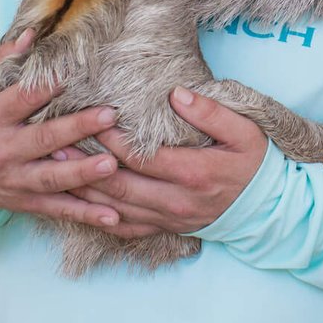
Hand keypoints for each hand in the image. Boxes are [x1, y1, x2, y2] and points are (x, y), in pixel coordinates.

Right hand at [0, 29, 125, 227]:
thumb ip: (3, 61)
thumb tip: (31, 33)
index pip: (23, 100)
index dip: (48, 86)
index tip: (77, 73)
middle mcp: (3, 150)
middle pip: (43, 139)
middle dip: (76, 128)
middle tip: (108, 115)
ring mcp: (15, 180)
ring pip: (52, 178)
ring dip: (82, 173)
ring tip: (111, 165)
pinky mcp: (25, 203)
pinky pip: (57, 210)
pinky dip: (84, 215)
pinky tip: (112, 218)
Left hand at [62, 88, 268, 238]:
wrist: (267, 208)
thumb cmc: (255, 162)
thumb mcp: (244, 131)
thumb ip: (211, 113)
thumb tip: (177, 94)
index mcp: (193, 173)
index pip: (141, 157)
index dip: (112, 139)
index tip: (91, 117)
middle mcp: (175, 201)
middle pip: (118, 185)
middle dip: (84, 164)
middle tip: (56, 142)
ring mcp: (168, 219)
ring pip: (114, 208)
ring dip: (82, 189)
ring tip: (54, 168)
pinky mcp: (164, 228)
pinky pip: (124, 228)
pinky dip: (97, 216)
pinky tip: (77, 202)